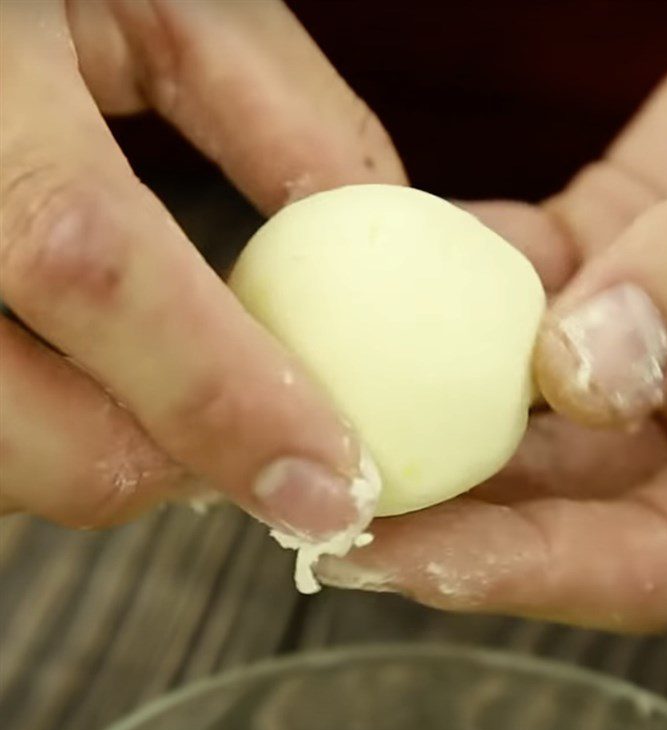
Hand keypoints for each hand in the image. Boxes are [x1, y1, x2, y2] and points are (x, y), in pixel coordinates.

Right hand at [0, 0, 403, 528]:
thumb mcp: (168, 1)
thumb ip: (280, 116)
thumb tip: (373, 229)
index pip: (90, 269)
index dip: (225, 401)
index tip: (332, 485)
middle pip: (29, 430)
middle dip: (173, 468)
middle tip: (264, 449)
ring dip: (107, 455)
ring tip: (177, 402)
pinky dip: (55, 432)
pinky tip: (99, 381)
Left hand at [317, 0, 666, 630]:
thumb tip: (585, 375)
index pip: (641, 563)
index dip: (520, 575)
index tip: (402, 563)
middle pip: (544, 504)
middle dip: (432, 517)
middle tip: (320, 505)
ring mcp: (621, 352)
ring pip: (500, 411)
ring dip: (408, 415)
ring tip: (314, 415)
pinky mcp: (576, 275)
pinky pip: (489, 299)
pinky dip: (425, 295)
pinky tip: (359, 286)